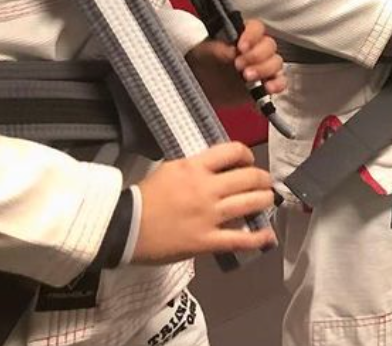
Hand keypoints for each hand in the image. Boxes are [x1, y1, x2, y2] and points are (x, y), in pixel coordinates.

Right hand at [132, 142, 275, 263]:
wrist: (122, 228)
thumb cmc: (144, 197)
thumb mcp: (169, 169)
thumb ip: (196, 168)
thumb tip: (219, 168)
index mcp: (195, 167)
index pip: (234, 150)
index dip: (247, 156)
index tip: (248, 163)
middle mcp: (206, 189)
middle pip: (250, 177)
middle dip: (263, 179)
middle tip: (263, 183)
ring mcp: (209, 216)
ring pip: (252, 203)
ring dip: (265, 200)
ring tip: (266, 201)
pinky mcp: (206, 241)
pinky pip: (240, 239)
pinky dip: (258, 238)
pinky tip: (268, 236)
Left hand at [186, 19, 285, 108]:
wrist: (199, 86)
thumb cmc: (201, 63)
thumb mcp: (203, 52)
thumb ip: (217, 49)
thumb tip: (231, 51)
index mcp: (242, 35)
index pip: (256, 28)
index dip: (252, 36)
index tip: (241, 47)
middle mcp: (256, 49)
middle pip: (269, 46)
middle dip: (256, 56)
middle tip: (239, 66)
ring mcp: (262, 66)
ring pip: (276, 63)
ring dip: (264, 70)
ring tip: (247, 77)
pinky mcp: (265, 84)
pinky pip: (280, 82)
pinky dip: (277, 84)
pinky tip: (268, 88)